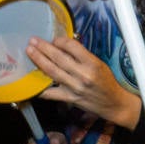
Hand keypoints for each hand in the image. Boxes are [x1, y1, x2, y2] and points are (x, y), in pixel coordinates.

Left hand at [27, 35, 141, 129]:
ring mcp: (74, 87)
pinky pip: (50, 93)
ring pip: (51, 72)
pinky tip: (31, 82)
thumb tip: (63, 46)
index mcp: (92, 63)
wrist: (113, 103)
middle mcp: (83, 75)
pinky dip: (39, 88)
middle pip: (58, 58)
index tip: (55, 40)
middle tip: (33, 41)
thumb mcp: (99, 64)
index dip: (60, 41)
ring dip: (38, 60)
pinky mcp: (69, 98)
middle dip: (43, 48)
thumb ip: (82, 56)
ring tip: (30, 52)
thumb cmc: (107, 82)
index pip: (71, 46)